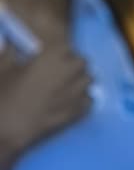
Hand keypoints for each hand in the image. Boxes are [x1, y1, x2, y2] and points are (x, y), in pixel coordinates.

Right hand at [0, 40, 91, 169]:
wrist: (10, 125)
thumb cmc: (4, 93)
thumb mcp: (3, 66)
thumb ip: (12, 52)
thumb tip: (13, 44)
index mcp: (51, 57)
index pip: (67, 47)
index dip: (60, 52)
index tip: (52, 56)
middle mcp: (69, 73)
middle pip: (82, 62)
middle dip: (74, 64)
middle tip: (61, 70)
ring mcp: (75, 94)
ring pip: (89, 81)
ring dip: (80, 80)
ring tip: (67, 85)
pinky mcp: (77, 113)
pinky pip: (89, 101)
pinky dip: (83, 99)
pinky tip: (71, 101)